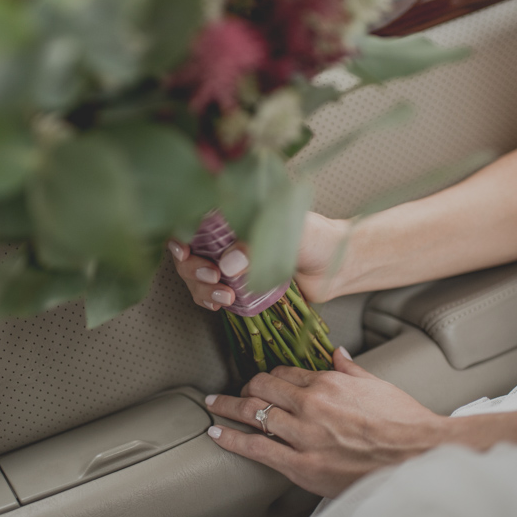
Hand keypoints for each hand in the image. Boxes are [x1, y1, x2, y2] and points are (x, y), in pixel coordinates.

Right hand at [168, 212, 350, 309]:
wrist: (337, 267)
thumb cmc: (317, 237)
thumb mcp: (289, 233)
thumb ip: (258, 245)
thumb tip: (228, 264)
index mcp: (233, 213)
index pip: (190, 218)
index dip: (179, 234)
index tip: (183, 249)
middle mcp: (225, 236)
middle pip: (187, 250)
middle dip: (192, 267)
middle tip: (213, 276)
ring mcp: (229, 262)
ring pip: (195, 275)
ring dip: (201, 288)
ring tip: (225, 295)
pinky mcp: (237, 285)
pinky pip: (210, 293)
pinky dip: (209, 300)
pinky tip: (220, 303)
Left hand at [204, 348, 446, 497]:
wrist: (420, 455)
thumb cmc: (404, 423)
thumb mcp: (377, 385)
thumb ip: (351, 368)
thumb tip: (337, 352)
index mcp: (328, 382)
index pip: (285, 373)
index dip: (269, 376)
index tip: (261, 381)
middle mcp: (310, 404)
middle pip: (262, 389)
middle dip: (243, 389)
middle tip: (229, 392)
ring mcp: (304, 435)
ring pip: (254, 414)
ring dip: (228, 408)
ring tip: (214, 406)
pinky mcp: (302, 465)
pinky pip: (257, 448)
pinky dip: (232, 439)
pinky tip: (217, 434)